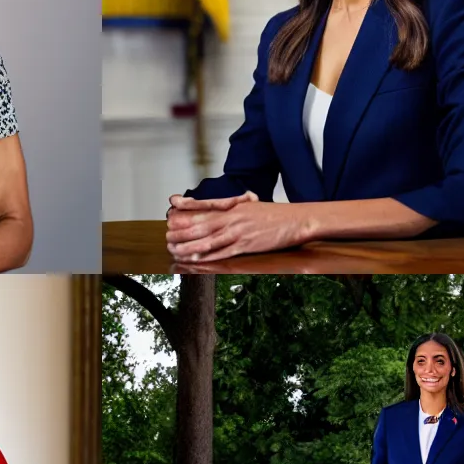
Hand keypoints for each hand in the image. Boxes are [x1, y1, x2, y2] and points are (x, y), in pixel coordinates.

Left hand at [164, 191, 311, 260]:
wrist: (296, 220)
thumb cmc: (276, 215)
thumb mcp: (254, 206)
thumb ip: (239, 206)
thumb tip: (233, 204)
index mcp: (234, 208)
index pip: (205, 206)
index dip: (187, 209)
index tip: (171, 209)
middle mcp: (233, 218)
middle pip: (201, 225)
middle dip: (182, 231)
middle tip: (167, 237)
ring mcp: (239, 232)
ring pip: (208, 240)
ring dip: (189, 246)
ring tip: (175, 251)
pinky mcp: (247, 246)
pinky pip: (224, 252)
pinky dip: (208, 256)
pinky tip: (196, 259)